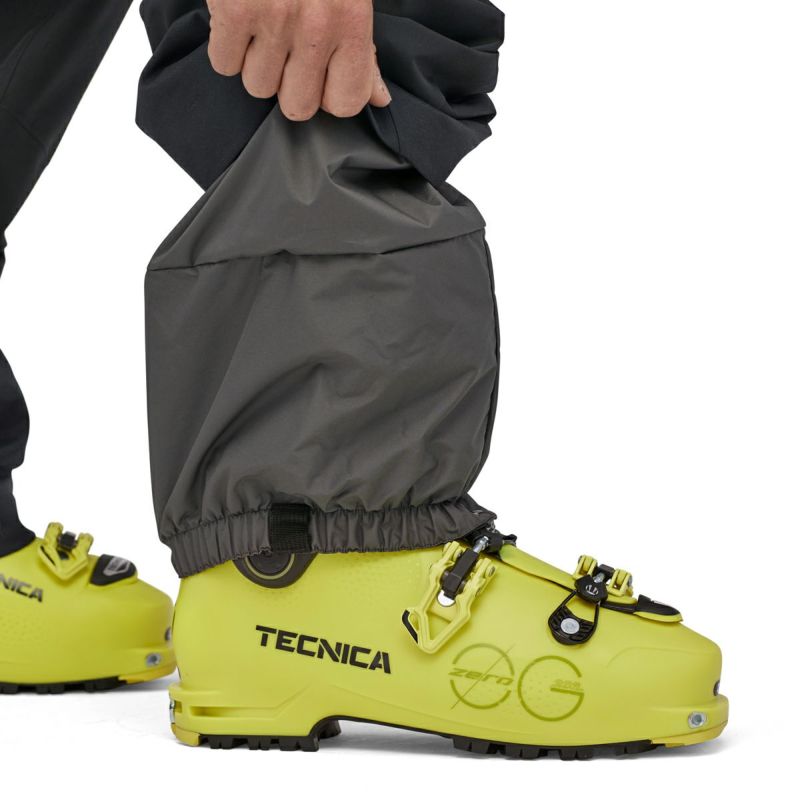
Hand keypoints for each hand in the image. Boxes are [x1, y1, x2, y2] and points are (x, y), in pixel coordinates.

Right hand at [207, 0, 390, 120]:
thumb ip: (364, 51)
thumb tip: (379, 97)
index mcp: (352, 23)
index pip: (346, 103)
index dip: (328, 96)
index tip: (320, 77)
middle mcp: (318, 27)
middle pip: (298, 106)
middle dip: (288, 84)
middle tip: (286, 51)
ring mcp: (274, 19)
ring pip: (258, 87)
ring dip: (255, 63)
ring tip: (261, 27)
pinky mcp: (234, 10)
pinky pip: (224, 64)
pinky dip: (225, 46)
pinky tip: (238, 19)